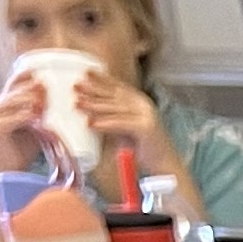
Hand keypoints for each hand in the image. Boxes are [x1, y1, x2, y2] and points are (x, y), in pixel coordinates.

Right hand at [0, 71, 57, 173]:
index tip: (39, 73)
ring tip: (42, 101)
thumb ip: (43, 118)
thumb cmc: (22, 151)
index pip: (13, 85)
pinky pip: (7, 120)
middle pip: (13, 92)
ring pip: (9, 102)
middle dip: (28, 88)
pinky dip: (21, 117)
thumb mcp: (36, 130)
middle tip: (44, 87)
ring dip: (25, 99)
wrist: (9, 173)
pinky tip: (34, 116)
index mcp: (6, 105)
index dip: (24, 77)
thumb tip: (65, 108)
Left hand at [67, 68, 177, 185]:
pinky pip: (121, 123)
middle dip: (94, 90)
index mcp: (141, 102)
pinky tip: (91, 124)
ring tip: (78, 104)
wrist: (167, 167)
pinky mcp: (146, 128)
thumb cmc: (145, 150)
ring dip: (94, 106)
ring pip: (116, 108)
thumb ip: (113, 117)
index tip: (85, 74)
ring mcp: (147, 115)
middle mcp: (145, 105)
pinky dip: (105, 123)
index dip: (102, 79)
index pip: (119, 87)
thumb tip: (90, 110)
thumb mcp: (126, 129)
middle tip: (76, 86)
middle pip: (115, 95)